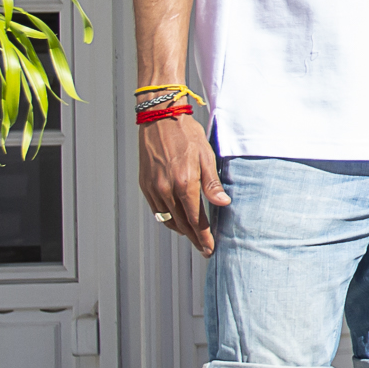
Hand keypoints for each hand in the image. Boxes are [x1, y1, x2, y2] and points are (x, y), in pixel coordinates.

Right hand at [138, 116, 228, 255]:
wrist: (160, 119)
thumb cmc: (186, 134)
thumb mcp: (206, 156)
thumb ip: (212, 184)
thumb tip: (223, 204)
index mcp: (184, 183)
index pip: (196, 219)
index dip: (203, 236)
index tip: (209, 248)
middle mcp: (166, 189)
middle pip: (182, 223)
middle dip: (194, 238)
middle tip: (203, 248)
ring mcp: (153, 188)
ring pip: (167, 219)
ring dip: (181, 230)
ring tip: (192, 236)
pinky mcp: (145, 184)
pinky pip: (157, 210)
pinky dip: (167, 219)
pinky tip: (176, 220)